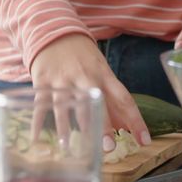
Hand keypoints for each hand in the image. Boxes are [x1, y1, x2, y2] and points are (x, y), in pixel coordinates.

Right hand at [30, 34, 150, 150]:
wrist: (55, 33)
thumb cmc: (84, 59)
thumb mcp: (102, 72)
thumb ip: (111, 100)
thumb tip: (125, 128)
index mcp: (104, 75)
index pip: (125, 99)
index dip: (136, 120)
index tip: (144, 141)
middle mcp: (85, 76)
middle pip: (96, 102)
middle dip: (103, 124)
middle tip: (108, 147)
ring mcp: (63, 78)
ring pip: (66, 104)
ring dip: (66, 127)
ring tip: (68, 148)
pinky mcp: (43, 80)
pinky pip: (41, 103)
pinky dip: (38, 121)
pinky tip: (37, 138)